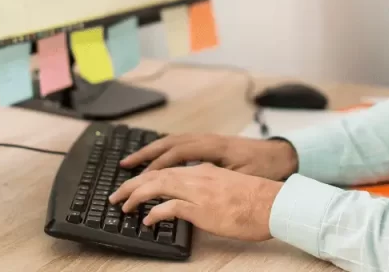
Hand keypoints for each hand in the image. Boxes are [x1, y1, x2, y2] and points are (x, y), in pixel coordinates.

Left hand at [109, 163, 282, 240]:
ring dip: (136, 195)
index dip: (146, 176)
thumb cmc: (256, 199)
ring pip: (158, 185)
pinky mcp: (202, 207)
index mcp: (203, 170)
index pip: (167, 169)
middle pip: (156, 174)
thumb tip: (193, 200)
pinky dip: (155, 212)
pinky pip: (171, 207)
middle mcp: (198, 175)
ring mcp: (199, 190)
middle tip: (115, 195)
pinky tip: (146, 220)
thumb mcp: (226, 187)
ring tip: (123, 205)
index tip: (132, 184)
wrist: (273, 203)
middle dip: (132, 183)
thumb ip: (208, 188)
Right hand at [120, 134, 297, 180]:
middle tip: (124, 165)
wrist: (281, 155)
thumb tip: (187, 188)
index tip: (141, 178)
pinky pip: (180, 143)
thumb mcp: (240, 178)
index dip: (157, 166)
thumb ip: (215, 180)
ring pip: (172, 141)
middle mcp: (207, 139)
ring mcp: (208, 139)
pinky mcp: (210, 143)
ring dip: (151, 150)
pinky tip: (156, 158)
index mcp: (213, 146)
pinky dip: (163, 149)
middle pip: (168, 143)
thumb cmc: (263, 168)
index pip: (177, 153)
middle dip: (144, 154)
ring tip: (132, 161)